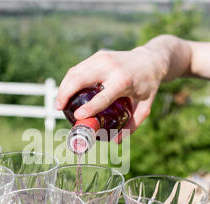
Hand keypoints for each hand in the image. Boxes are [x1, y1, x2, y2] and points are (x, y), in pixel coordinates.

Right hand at [55, 40, 171, 142]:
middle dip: (65, 93)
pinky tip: (66, 92)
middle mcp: (111, 67)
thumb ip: (132, 125)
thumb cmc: (148, 86)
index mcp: (124, 80)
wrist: (150, 60)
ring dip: (63, 87)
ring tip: (59, 102)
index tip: (77, 116)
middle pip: (80, 78)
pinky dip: (69, 80)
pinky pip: (78, 68)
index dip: (89, 107)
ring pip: (75, 71)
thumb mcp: (145, 107)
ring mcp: (103, 58)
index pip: (103, 96)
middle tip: (58, 108)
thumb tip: (114, 141)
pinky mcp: (98, 56)